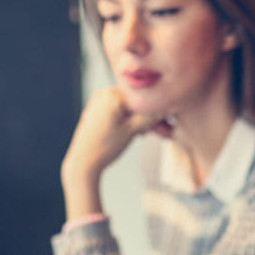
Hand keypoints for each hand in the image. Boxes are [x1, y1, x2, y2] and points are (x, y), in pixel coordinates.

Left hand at [60, 88, 165, 219]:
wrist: (83, 161)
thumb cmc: (106, 147)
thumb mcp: (132, 131)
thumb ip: (150, 117)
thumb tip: (169, 106)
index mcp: (112, 95)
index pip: (143, 100)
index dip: (159, 112)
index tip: (171, 124)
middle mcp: (105, 93)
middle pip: (137, 103)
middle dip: (152, 118)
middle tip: (166, 133)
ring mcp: (100, 101)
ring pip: (130, 108)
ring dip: (143, 121)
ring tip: (154, 135)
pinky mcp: (98, 110)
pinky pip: (120, 111)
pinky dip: (130, 121)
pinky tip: (140, 132)